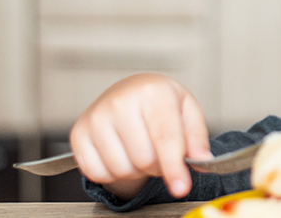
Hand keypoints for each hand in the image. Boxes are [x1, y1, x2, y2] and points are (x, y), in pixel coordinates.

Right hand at [69, 73, 212, 199]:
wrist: (130, 92)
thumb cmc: (160, 103)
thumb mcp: (187, 111)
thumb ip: (196, 137)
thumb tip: (202, 160)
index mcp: (152, 92)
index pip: (165, 138)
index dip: (173, 167)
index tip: (181, 188)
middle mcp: (120, 102)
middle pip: (144, 159)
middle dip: (158, 165)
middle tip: (160, 151)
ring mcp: (95, 118)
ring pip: (121, 169)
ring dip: (137, 171)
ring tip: (141, 150)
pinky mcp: (78, 134)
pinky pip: (97, 173)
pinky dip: (113, 174)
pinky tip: (122, 154)